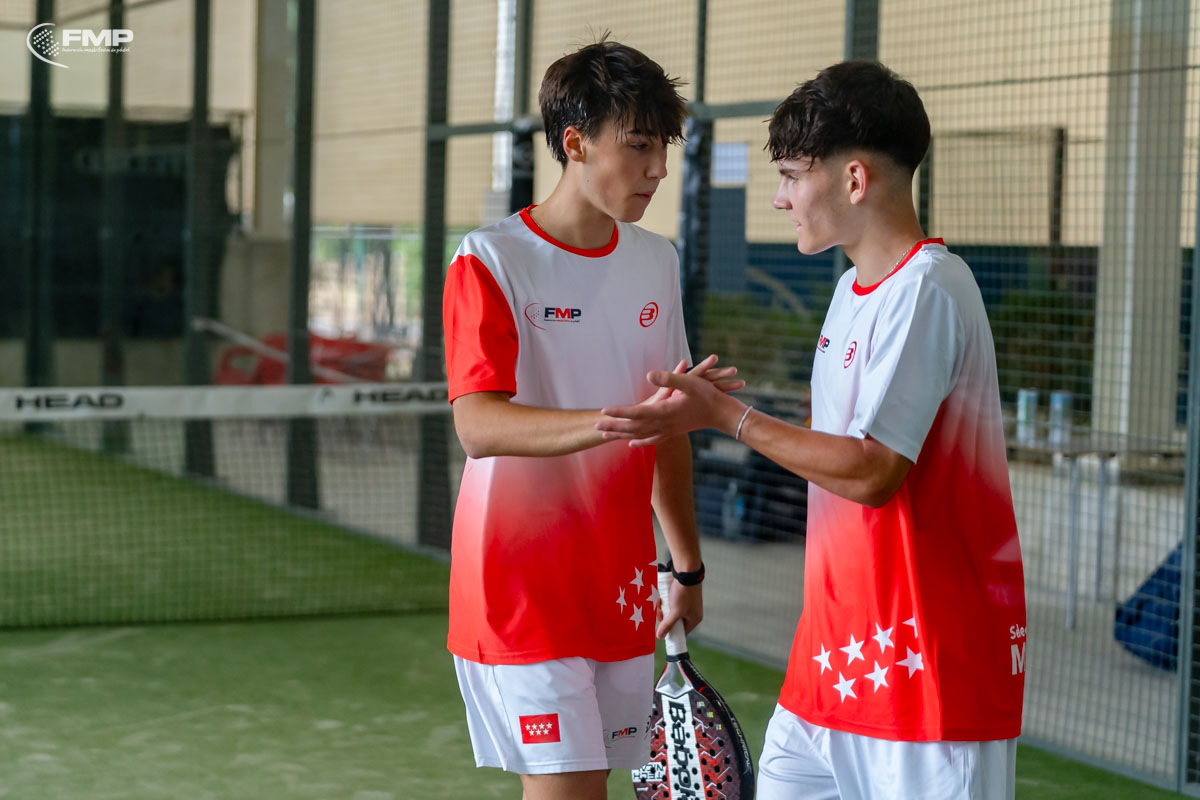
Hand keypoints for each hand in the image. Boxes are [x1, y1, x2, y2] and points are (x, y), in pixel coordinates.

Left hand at [598, 354, 746, 446]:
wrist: (722, 414)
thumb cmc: (707, 395)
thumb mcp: (689, 381)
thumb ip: (668, 379)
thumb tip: (648, 375)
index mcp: (665, 412)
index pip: (636, 413)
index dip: (619, 412)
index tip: (603, 412)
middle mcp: (663, 424)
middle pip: (633, 427)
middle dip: (613, 427)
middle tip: (594, 426)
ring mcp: (668, 430)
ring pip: (639, 435)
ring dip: (621, 435)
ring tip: (604, 436)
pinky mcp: (672, 432)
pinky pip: (651, 440)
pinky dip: (640, 442)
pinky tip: (630, 444)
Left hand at [657, 580, 701, 638]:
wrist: (686, 572)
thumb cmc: (683, 593)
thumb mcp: (675, 611)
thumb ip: (668, 625)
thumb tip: (660, 637)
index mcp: (694, 619)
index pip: (682, 632)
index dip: (671, 632)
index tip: (661, 631)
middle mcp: (691, 612)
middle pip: (674, 621)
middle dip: (665, 617)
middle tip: (659, 612)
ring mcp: (686, 604)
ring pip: (671, 611)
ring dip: (663, 608)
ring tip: (659, 602)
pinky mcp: (681, 596)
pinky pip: (671, 603)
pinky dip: (665, 601)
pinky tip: (660, 598)